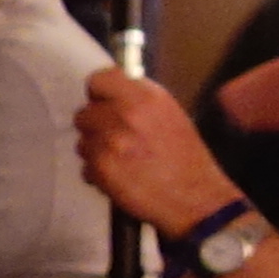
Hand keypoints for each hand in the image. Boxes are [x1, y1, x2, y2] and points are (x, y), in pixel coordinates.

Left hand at [76, 66, 238, 232]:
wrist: (195, 197)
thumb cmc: (185, 158)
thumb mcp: (169, 114)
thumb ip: (138, 99)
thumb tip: (111, 93)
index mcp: (145, 97)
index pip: (99, 80)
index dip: (99, 94)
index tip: (104, 102)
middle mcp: (125, 114)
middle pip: (84, 113)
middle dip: (97, 126)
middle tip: (118, 139)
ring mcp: (109, 141)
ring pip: (83, 140)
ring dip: (96, 151)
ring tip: (124, 160)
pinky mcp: (100, 168)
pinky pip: (85, 166)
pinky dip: (98, 173)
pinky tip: (122, 177)